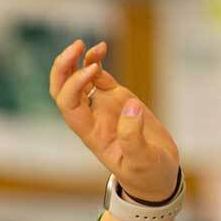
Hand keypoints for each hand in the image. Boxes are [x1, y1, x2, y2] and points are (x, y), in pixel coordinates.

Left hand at [50, 39, 179, 202]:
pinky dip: (95, 61)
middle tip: (75, 47)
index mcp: (91, 134)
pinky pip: (98, 77)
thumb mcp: (144, 161)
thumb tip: (131, 107)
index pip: (69, 106)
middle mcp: (92, 118)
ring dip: (75, 61)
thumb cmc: (148, 174)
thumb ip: (134, 138)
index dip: (74, 84)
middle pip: (62, 92)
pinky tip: (101, 48)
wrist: (158, 176)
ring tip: (83, 44)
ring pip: (77, 81)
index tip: (93, 70)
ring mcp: (102, 107)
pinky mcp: (117, 99)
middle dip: (63, 69)